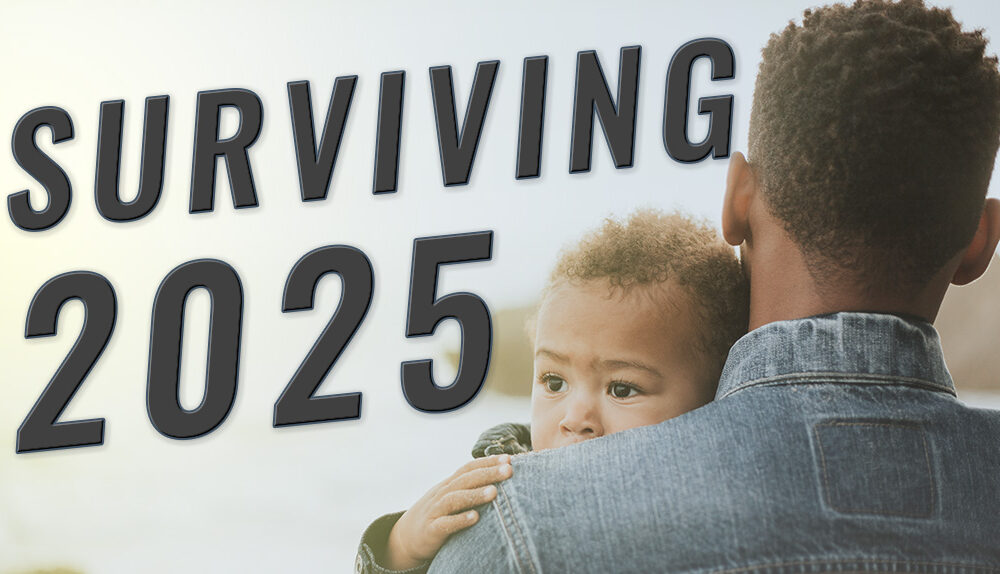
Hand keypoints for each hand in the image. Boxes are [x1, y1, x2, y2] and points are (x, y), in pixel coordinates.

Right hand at [385, 454, 513, 569]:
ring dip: (475, 495)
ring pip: (455, 499)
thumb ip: (471, 487)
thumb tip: (501, 477)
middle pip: (465, 480)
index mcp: (450, 484)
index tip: (509, 459)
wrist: (408, 537)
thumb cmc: (440, 514)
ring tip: (494, 492)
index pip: (469, 468)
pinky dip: (459, 520)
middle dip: (487, 473)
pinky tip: (475, 518)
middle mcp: (443, 493)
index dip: (487, 462)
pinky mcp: (432, 529)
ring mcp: (436, 510)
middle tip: (508, 470)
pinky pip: (445, 523)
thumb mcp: (452, 497)